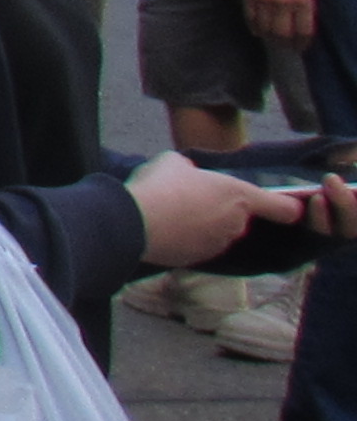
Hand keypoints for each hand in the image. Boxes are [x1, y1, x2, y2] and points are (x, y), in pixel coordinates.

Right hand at [129, 149, 308, 268]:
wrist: (133, 223)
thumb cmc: (160, 186)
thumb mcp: (174, 162)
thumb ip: (192, 169)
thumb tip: (189, 174)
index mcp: (239, 196)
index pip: (284, 208)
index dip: (288, 207)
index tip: (286, 206)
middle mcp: (236, 224)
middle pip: (241, 217)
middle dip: (222, 208)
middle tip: (193, 197)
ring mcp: (218, 244)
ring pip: (219, 231)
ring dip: (204, 223)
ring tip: (173, 212)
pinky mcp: (198, 259)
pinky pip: (199, 245)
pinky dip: (188, 238)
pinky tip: (165, 228)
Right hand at [245, 0, 319, 46]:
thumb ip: (305, 5)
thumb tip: (301, 24)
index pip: (304, 31)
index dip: (302, 43)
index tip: (300, 48)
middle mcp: (285, 2)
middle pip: (283, 34)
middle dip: (285, 44)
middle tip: (285, 47)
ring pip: (266, 28)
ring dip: (269, 37)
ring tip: (272, 40)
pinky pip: (251, 17)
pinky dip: (254, 27)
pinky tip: (258, 31)